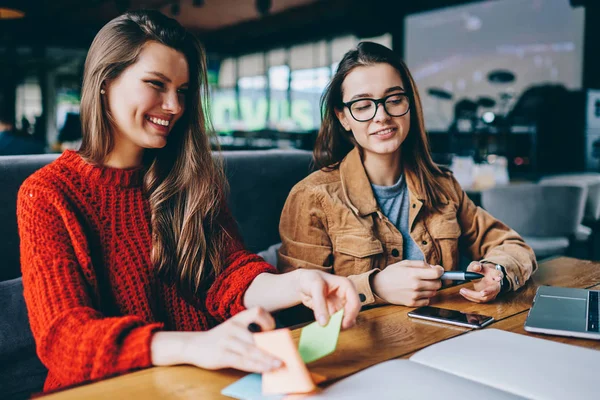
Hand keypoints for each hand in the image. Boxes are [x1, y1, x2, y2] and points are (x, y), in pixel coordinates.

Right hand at [162, 307, 282, 372]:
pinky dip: (256, 367)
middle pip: (257, 337)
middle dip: (273, 347)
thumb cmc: (219, 339)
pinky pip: (242, 362)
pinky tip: (265, 369)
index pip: (257, 311)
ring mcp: (227, 341)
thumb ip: (249, 334)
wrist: (193, 345)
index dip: (268, 319)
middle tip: (286, 355)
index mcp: (237, 318)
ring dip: (267, 359)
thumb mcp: (232, 329)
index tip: (273, 330)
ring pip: (251, 351)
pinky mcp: (222, 355)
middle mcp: (233, 327)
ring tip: (279, 365)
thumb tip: (273, 347)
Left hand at [295, 269, 360, 329]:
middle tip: (334, 330)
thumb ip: (319, 304)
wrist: (303, 283)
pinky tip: (323, 329)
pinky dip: (331, 327)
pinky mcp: (334, 313)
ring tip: (327, 330)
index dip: (351, 315)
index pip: (355, 303)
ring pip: (345, 320)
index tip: (343, 324)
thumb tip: (324, 322)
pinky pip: (335, 323)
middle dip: (344, 323)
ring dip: (337, 326)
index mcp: (347, 286)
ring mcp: (340, 306)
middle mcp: (346, 296)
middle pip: (352, 314)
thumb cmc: (311, 279)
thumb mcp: (315, 287)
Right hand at [372, 260, 443, 305]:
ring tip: (421, 284)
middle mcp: (415, 285)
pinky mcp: (412, 303)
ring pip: (434, 293)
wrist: (379, 286)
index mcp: (414, 273)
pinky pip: (427, 301)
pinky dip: (425, 297)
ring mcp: (414, 296)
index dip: (440, 271)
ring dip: (430, 288)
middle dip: (436, 279)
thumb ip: (421, 264)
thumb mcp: (405, 263)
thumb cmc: (391, 274)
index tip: (439, 270)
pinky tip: (418, 292)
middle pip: (438, 284)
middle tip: (429, 277)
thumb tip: (434, 268)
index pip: (437, 273)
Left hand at [459, 262, 502, 302]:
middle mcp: (495, 284)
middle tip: (482, 293)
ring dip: (474, 295)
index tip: (497, 278)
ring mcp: (492, 292)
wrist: (483, 275)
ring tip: (463, 290)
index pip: (498, 274)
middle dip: (488, 291)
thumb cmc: (481, 270)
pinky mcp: (487, 297)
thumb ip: (475, 265)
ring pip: (486, 297)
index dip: (498, 276)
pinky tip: (463, 292)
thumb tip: (477, 267)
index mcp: (494, 274)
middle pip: (494, 289)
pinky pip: (480, 299)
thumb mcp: (476, 265)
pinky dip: (471, 297)